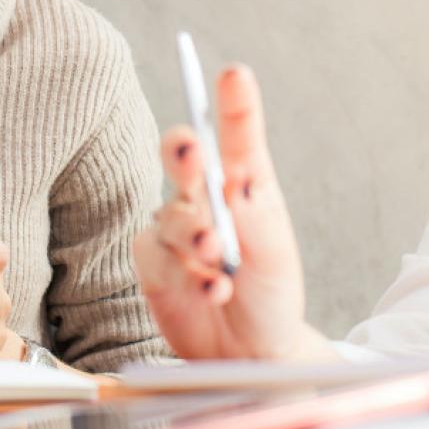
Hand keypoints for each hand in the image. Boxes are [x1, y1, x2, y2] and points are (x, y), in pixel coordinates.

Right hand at [132, 64, 335, 360]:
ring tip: (217, 260)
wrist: (250, 352)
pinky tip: (212, 290)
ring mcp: (175, 228)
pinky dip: (187, 275)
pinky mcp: (152, 262)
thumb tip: (235, 181)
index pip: (238, 137)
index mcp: (245, 184)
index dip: (235, 104)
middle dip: (184, 152)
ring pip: (171, 215)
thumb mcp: (275, 254)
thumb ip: (254, 217)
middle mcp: (205, 197)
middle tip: (194, 155)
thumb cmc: (269, 294)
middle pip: (183, 156)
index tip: (234, 75)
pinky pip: (158, 257)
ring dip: (194, 236)